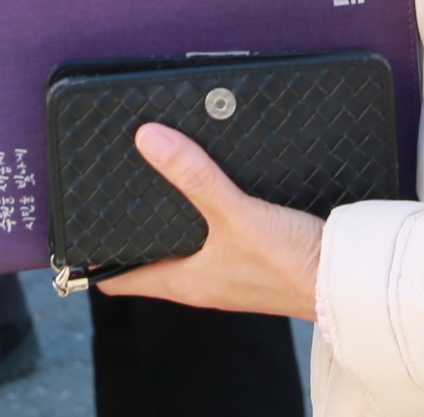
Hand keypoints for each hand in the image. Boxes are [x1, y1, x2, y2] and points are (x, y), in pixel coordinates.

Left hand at [92, 123, 323, 319]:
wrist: (349, 282)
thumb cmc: (294, 266)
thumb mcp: (236, 215)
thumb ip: (194, 177)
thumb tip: (148, 140)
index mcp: (185, 282)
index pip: (120, 279)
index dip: (93, 257)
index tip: (74, 230)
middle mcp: (201, 281)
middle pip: (149, 258)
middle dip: (130, 229)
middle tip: (110, 189)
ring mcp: (227, 272)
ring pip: (182, 246)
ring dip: (168, 219)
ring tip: (154, 177)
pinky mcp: (253, 259)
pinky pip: (214, 237)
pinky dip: (203, 215)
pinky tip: (209, 187)